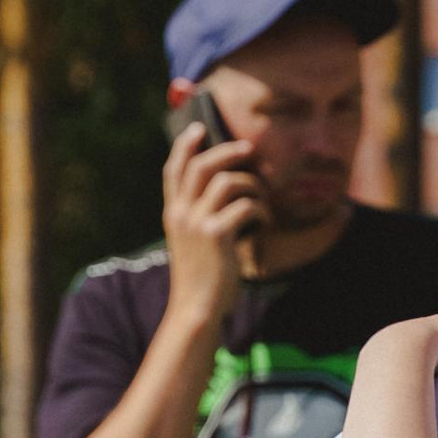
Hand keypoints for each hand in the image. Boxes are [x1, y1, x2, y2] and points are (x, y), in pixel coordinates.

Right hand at [161, 112, 267, 322]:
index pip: (174, 169)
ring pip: (230, 182)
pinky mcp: (217, 235)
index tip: (199, 128)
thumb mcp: (191, 243)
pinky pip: (246, 206)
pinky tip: (265, 224)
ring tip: (263, 203)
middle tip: (249, 150)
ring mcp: (197, 223)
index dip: (185, 145)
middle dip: (228, 152)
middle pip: (202, 165)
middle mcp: (181, 213)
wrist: (196, 308)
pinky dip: (262, 211)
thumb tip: (224, 191)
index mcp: (173, 213)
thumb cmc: (201, 277)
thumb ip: (198, 217)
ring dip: (254, 187)